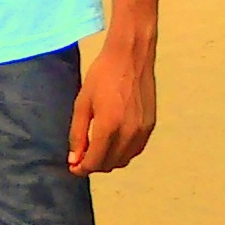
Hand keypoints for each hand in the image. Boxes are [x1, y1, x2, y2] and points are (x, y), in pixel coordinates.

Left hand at [68, 29, 156, 174]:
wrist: (131, 56)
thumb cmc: (102, 76)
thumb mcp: (82, 104)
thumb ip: (78, 135)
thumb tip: (74, 160)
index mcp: (108, 127)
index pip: (94, 162)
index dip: (81, 169)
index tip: (73, 166)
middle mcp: (128, 134)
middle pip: (109, 165)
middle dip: (94, 165)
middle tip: (82, 157)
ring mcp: (142, 131)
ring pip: (124, 160)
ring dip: (109, 161)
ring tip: (97, 149)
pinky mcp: (150, 126)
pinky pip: (135, 150)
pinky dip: (122, 153)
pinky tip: (113, 142)